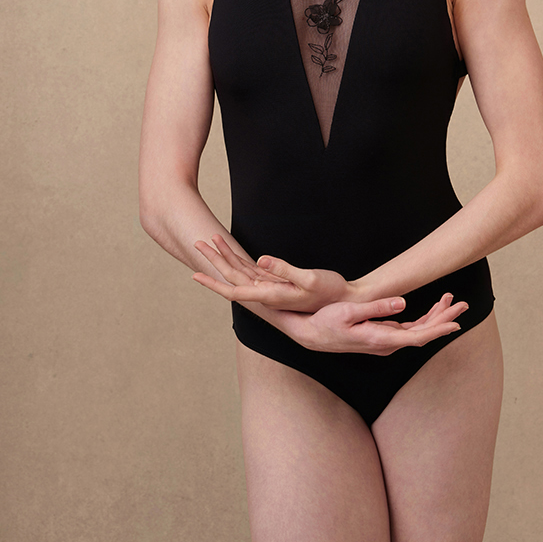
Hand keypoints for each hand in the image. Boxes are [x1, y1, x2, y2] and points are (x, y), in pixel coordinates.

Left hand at [188, 232, 351, 312]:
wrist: (347, 301)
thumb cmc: (332, 291)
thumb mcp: (309, 279)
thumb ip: (284, 270)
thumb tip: (259, 261)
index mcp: (270, 295)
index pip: (233, 290)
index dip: (213, 283)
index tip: (195, 274)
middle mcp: (267, 294)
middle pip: (232, 277)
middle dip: (213, 260)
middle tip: (197, 242)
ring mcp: (271, 288)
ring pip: (241, 272)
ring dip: (224, 257)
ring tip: (209, 240)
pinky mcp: (279, 281)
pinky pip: (252, 270)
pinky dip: (240, 259)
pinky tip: (231, 251)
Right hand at [269, 291, 468, 354]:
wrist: (311, 335)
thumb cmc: (326, 322)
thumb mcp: (349, 312)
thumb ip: (377, 308)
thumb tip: (403, 303)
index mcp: (380, 339)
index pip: (417, 337)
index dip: (438, 329)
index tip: (456, 323)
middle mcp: (387, 344)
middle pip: (423, 333)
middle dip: (444, 318)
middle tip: (462, 304)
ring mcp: (385, 342)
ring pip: (418, 331)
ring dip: (435, 316)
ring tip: (451, 301)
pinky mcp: (382, 336)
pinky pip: (409, 329)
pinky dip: (423, 319)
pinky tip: (433, 309)